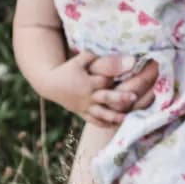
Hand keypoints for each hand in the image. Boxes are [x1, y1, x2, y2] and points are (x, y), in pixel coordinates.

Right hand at [41, 51, 156, 128]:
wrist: (50, 84)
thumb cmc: (70, 69)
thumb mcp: (81, 60)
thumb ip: (100, 58)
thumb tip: (127, 58)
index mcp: (87, 82)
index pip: (104, 80)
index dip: (117, 78)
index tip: (132, 72)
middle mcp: (87, 96)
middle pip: (105, 97)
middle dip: (119, 97)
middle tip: (134, 97)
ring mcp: (85, 107)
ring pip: (101, 113)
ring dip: (114, 116)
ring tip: (127, 118)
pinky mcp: (82, 113)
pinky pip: (94, 121)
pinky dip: (105, 124)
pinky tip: (118, 125)